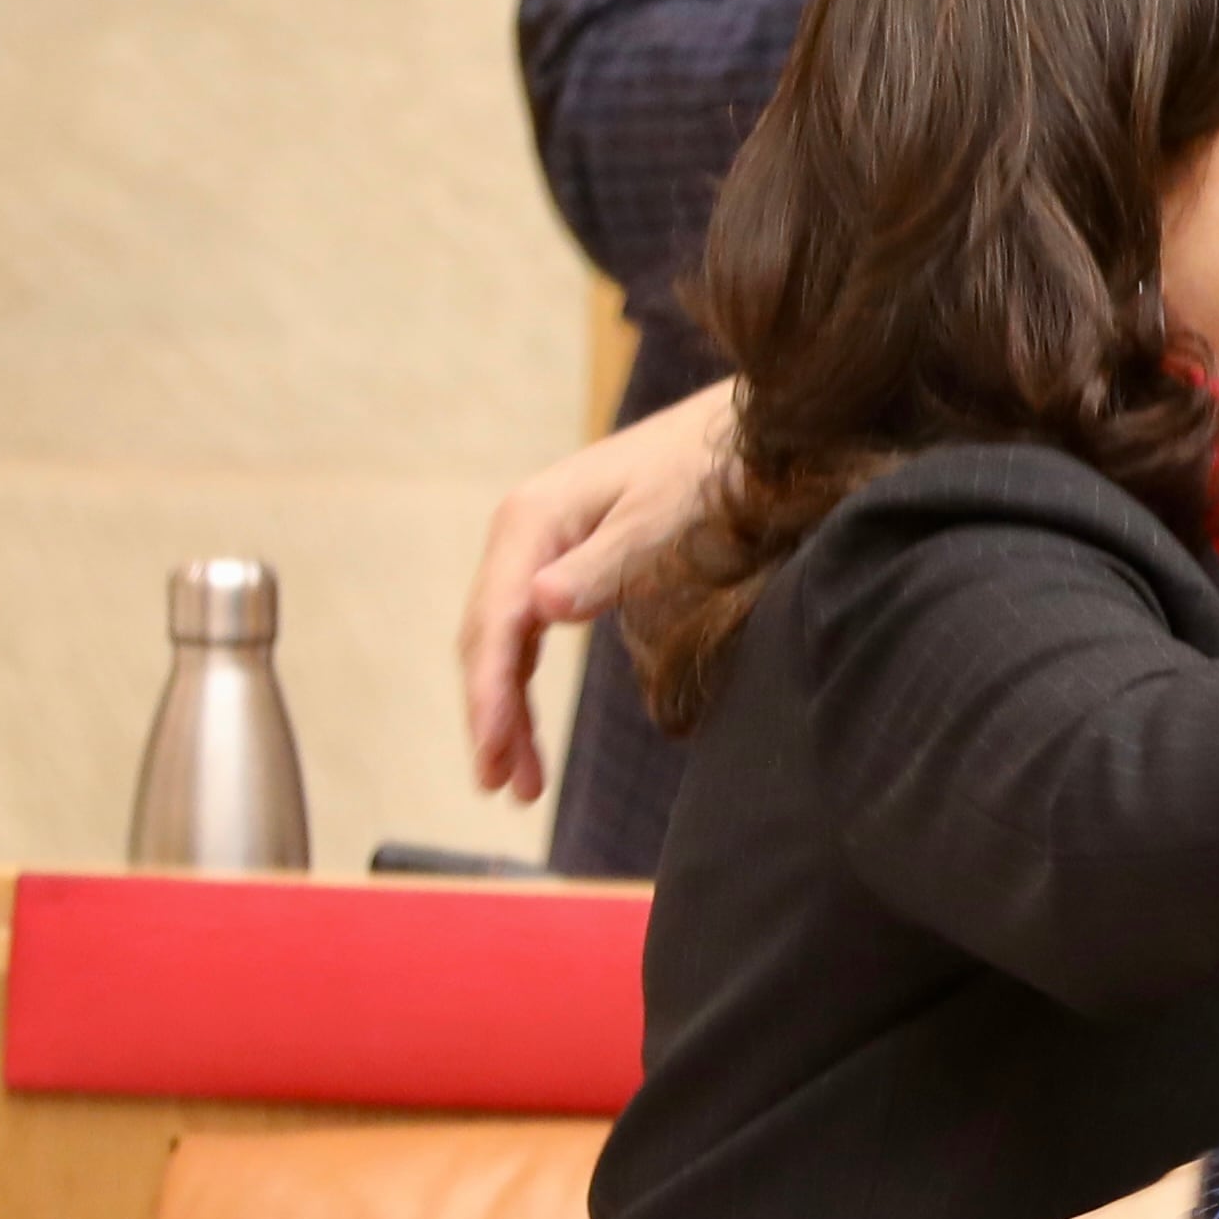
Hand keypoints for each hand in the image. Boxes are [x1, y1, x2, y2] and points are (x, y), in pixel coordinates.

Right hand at [458, 379, 735, 801]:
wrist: (730, 430)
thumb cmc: (703, 467)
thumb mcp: (661, 517)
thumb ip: (606, 564)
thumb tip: (541, 608)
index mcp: (533, 521)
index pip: (497, 621)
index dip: (490, 693)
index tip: (493, 752)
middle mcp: (523, 534)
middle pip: (488, 638)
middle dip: (492, 715)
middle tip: (502, 788)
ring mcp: (538, 550)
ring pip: (502, 643)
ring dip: (505, 712)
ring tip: (515, 785)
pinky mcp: (561, 565)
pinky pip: (526, 636)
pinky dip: (522, 686)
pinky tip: (526, 735)